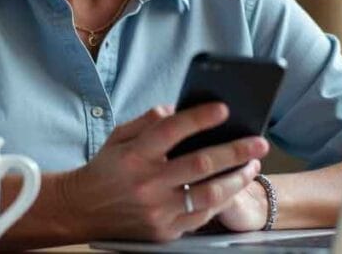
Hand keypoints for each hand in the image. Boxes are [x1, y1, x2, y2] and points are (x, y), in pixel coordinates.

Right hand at [61, 104, 268, 242]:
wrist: (82, 210)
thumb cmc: (105, 169)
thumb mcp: (118, 137)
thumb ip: (147, 121)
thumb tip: (176, 109)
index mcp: (134, 155)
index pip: (171, 130)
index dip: (199, 118)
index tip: (223, 108)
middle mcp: (146, 183)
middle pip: (200, 163)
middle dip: (235, 151)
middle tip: (259, 142)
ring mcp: (157, 210)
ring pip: (208, 194)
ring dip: (236, 179)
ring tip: (252, 166)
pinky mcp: (164, 231)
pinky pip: (201, 216)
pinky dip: (221, 200)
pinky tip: (233, 187)